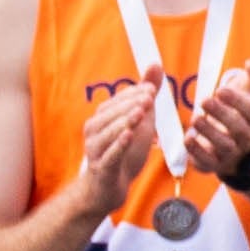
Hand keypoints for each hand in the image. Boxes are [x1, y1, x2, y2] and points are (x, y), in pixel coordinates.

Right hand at [69, 75, 166, 223]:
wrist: (108, 188)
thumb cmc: (123, 152)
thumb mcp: (140, 121)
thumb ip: (146, 94)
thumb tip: (155, 63)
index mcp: (102, 118)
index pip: (118, 101)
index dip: (135, 94)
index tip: (152, 88)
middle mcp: (94, 131)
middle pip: (112, 114)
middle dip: (131, 104)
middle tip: (150, 97)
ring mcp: (95, 150)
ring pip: (110, 133)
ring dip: (126, 121)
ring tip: (142, 112)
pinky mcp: (101, 168)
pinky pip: (110, 155)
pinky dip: (119, 145)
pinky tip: (129, 135)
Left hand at [189, 58, 249, 183]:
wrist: (237, 144)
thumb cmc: (241, 110)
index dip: (237, 102)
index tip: (220, 90)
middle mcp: (246, 138)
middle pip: (239, 130)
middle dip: (222, 115)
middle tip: (205, 101)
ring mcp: (230, 153)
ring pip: (224, 147)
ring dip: (209, 132)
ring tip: (196, 118)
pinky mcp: (213, 164)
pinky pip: (207, 163)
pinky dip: (197, 152)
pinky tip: (188, 137)